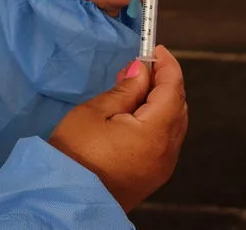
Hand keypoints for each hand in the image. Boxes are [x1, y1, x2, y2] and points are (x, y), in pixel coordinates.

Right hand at [49, 46, 187, 211]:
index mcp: (155, 132)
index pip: (173, 90)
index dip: (167, 66)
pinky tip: (135, 113)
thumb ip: (124, 90)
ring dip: (161, 102)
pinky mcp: (152, 174)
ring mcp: (162, 166)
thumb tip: (141, 71)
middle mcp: (167, 151)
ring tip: (134, 87)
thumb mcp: (94, 112)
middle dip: (164, 82)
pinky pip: (164, 140)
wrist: (66, 196)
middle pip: (178, 107)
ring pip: (173, 124)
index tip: (155, 49)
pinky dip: (156, 120)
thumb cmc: (74, 153)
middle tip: (141, 66)